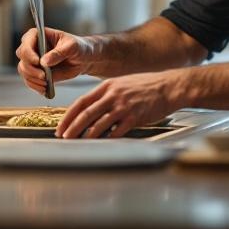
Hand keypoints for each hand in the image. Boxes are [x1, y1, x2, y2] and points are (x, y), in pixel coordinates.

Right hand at [16, 27, 93, 95]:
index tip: (38, 61)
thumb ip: (59, 53)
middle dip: (30, 68)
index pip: (26, 42)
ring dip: (32, 79)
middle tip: (43, 76)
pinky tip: (44, 89)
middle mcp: (33, 47)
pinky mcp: (36, 72)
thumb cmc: (78, 47)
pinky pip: (29, 80)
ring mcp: (33, 61)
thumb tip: (44, 62)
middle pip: (22, 57)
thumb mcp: (72, 46)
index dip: (29, 52)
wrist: (83, 59)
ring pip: (23, 70)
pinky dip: (35, 86)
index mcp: (39, 35)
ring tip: (45, 84)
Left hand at [57, 71, 184, 138]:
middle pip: (86, 114)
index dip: (68, 116)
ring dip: (86, 135)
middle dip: (72, 127)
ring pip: (98, 123)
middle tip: (63, 137)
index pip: (81, 102)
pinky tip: (99, 144)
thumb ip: (106, 94)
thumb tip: (90, 109)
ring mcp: (123, 106)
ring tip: (77, 142)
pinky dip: (106, 139)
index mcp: (107, 86)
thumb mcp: (122, 83)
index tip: (61, 126)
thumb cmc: (145, 86)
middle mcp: (113, 95)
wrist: (168, 87)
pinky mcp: (134, 117)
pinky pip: (116, 131)